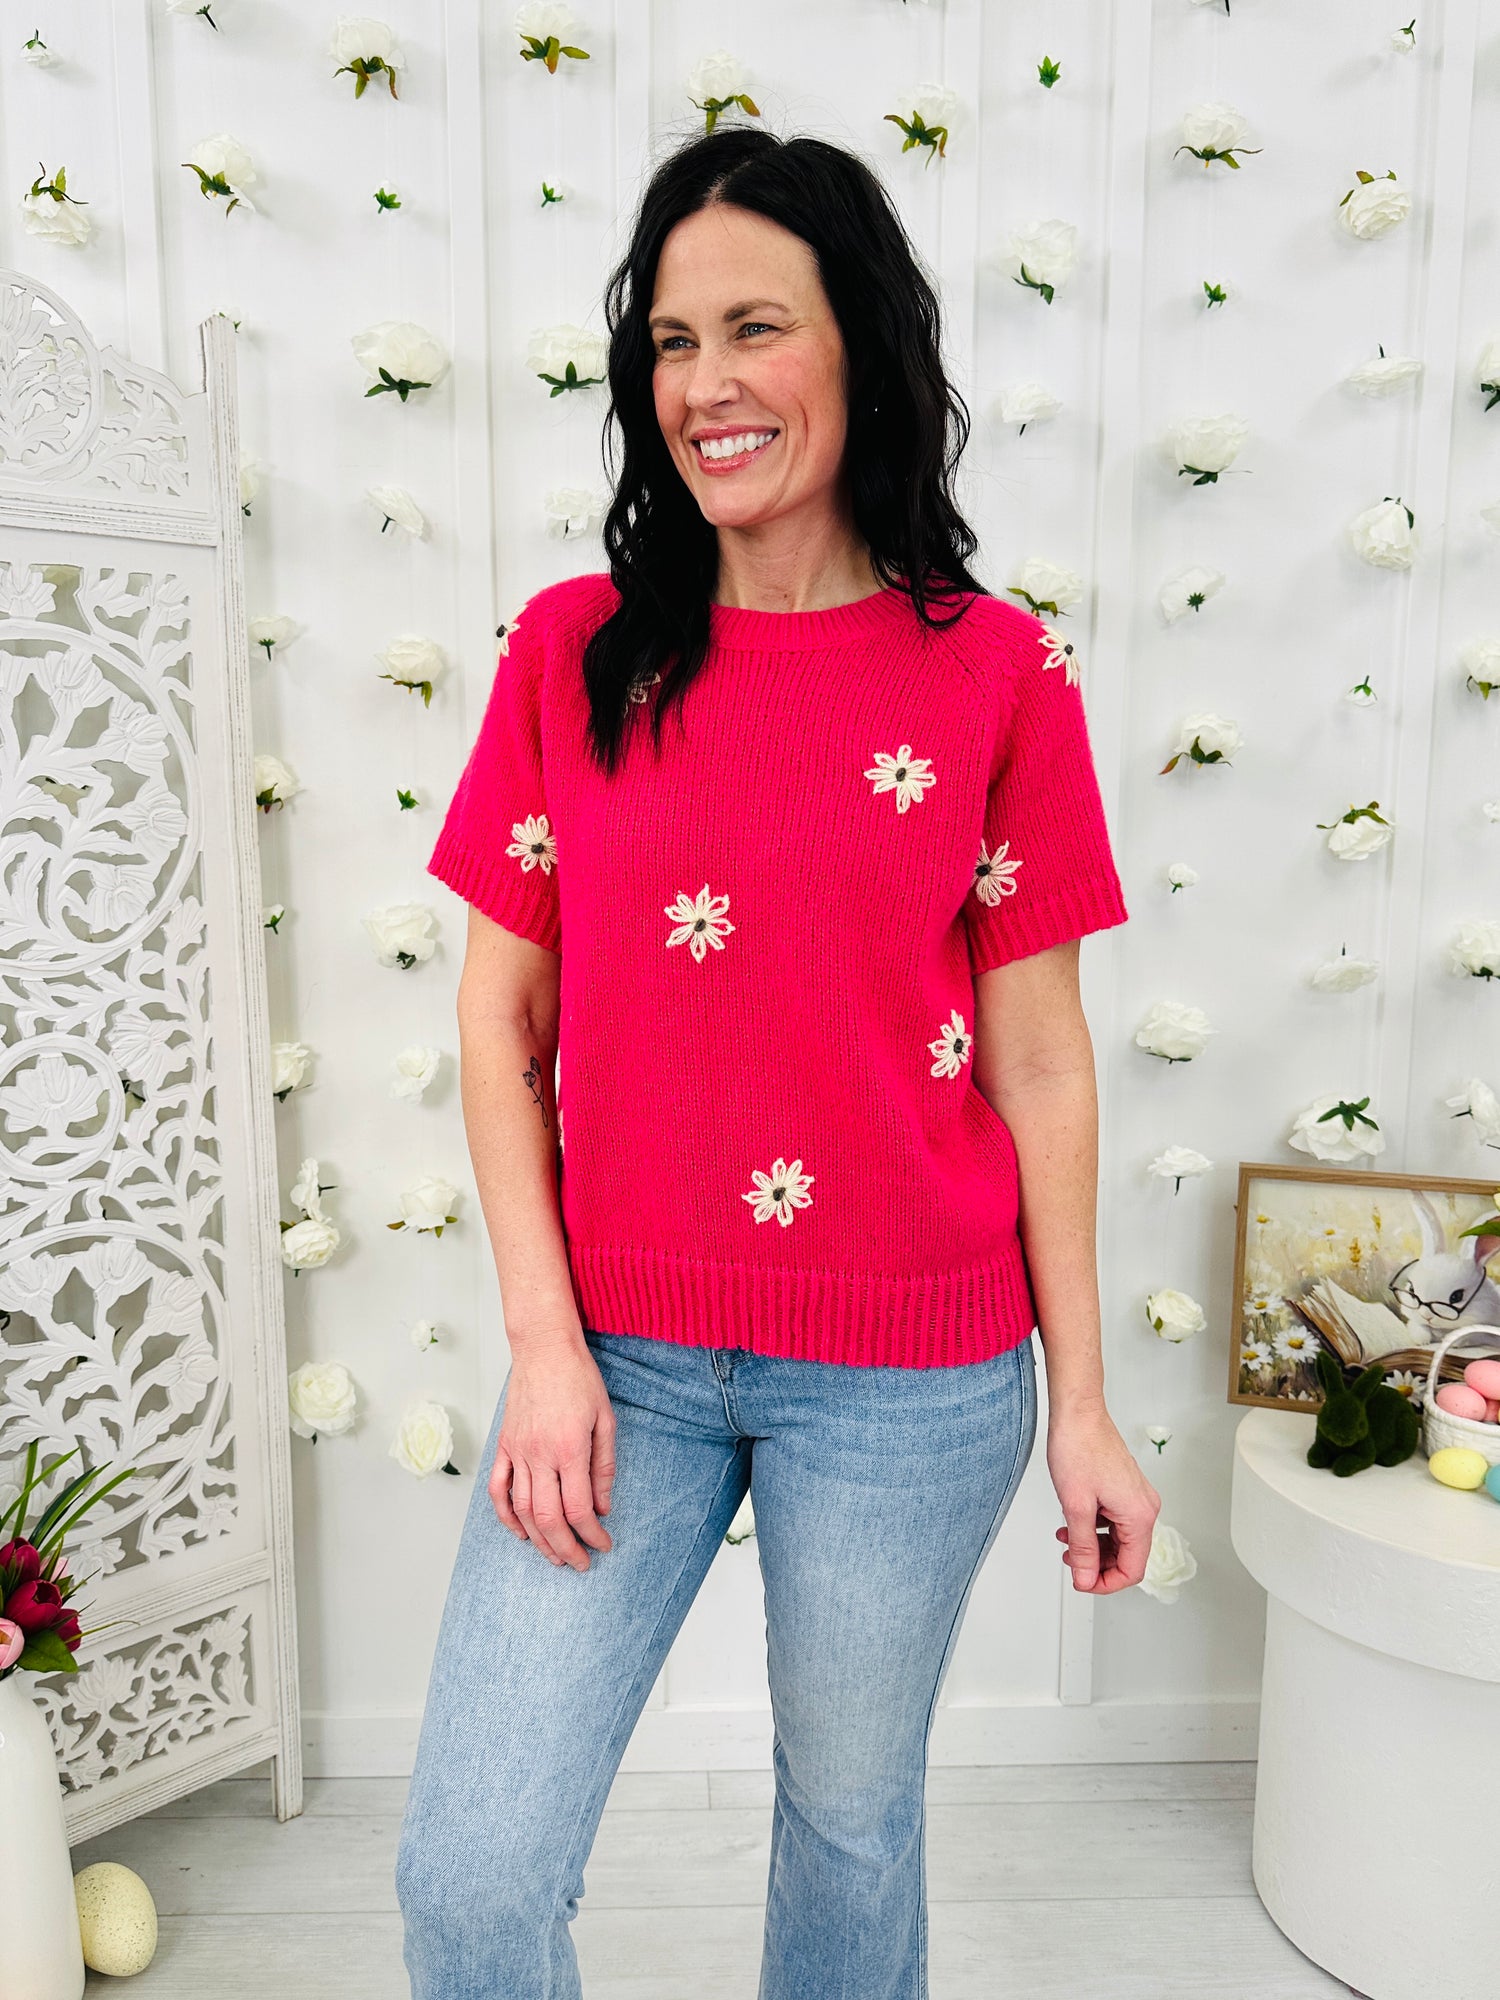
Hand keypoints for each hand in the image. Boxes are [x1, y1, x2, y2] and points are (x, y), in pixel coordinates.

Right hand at [489, 1336, 615, 1571]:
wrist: (543, 1350)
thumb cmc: (578, 1379)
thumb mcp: (605, 1420)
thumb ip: (604, 1466)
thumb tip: (603, 1506)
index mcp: (569, 1448)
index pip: (579, 1508)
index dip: (592, 1534)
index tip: (604, 1544)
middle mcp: (539, 1455)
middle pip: (548, 1517)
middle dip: (566, 1548)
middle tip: (581, 1564)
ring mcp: (517, 1452)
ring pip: (522, 1510)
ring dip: (538, 1540)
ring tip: (555, 1557)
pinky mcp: (504, 1446)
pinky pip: (498, 1489)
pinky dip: (506, 1516)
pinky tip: (520, 1532)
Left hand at [1046, 1400, 1159, 1592]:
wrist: (1078, 1413)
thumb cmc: (1079, 1447)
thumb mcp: (1076, 1506)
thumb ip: (1083, 1548)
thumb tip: (1086, 1578)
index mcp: (1139, 1515)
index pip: (1133, 1569)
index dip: (1106, 1583)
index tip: (1082, 1582)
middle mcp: (1144, 1507)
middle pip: (1127, 1556)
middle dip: (1097, 1564)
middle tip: (1071, 1562)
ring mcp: (1135, 1497)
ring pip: (1118, 1540)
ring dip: (1093, 1546)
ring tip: (1066, 1541)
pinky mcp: (1124, 1489)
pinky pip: (1114, 1521)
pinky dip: (1094, 1528)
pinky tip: (1072, 1524)